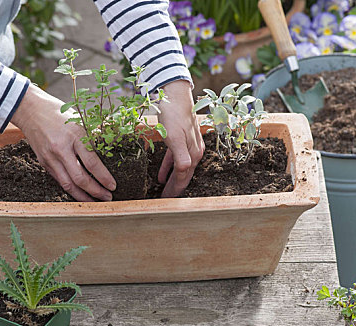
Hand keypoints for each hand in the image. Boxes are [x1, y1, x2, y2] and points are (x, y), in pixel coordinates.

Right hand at [11, 84, 115, 201]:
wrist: (30, 111)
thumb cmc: (59, 114)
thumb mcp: (79, 120)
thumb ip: (93, 136)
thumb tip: (112, 148)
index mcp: (75, 136)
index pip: (92, 163)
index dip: (104, 177)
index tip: (113, 186)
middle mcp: (62, 149)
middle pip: (80, 178)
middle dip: (96, 191)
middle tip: (108, 197)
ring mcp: (51, 158)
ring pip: (68, 184)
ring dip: (83, 197)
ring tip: (95, 202)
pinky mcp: (44, 163)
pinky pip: (59, 180)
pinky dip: (71, 189)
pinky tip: (81, 194)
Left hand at [157, 80, 204, 196]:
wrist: (175, 94)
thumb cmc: (174, 116)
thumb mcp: (175, 138)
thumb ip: (181, 157)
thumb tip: (184, 172)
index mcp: (193, 153)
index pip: (184, 178)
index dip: (176, 190)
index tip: (167, 201)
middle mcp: (194, 151)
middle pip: (184, 175)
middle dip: (175, 188)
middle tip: (165, 200)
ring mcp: (189, 144)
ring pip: (180, 168)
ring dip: (172, 180)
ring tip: (163, 191)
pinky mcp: (182, 139)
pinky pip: (175, 158)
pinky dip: (168, 168)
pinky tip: (161, 175)